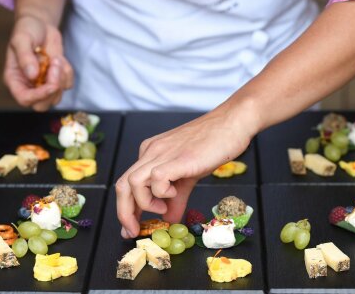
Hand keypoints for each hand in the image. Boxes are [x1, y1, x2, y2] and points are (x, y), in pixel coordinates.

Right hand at [4, 14, 72, 110]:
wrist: (40, 24)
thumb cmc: (26, 30)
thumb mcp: (22, 39)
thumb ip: (25, 57)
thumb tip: (32, 75)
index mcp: (14, 79)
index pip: (24, 99)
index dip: (39, 96)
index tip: (51, 84)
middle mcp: (28, 85)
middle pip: (42, 105)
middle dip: (53, 90)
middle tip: (55, 66)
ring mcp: (43, 84)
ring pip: (57, 97)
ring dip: (61, 78)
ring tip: (55, 58)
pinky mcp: (57, 79)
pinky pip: (68, 85)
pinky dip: (68, 72)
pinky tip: (59, 59)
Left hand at [115, 105, 257, 238]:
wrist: (232, 123)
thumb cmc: (214, 144)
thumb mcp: (189, 175)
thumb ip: (176, 198)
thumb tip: (169, 219)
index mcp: (151, 153)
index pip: (127, 183)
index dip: (125, 209)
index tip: (130, 228)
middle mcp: (151, 152)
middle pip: (122, 185)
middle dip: (124, 213)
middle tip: (132, 231)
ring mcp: (162, 153)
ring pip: (132, 182)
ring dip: (143, 203)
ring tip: (162, 208)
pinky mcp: (177, 158)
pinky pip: (156, 179)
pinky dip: (161, 193)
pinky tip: (175, 192)